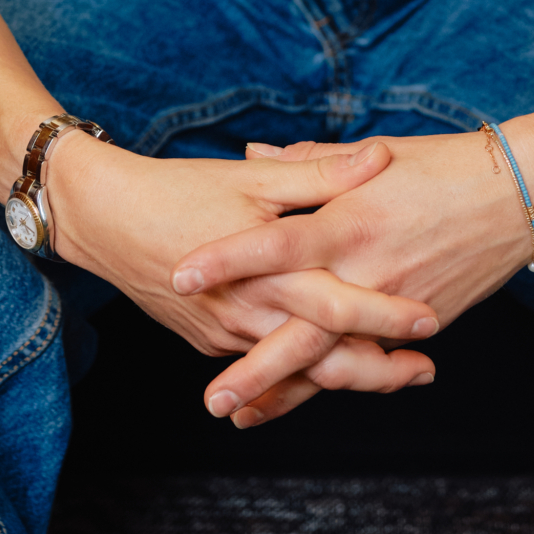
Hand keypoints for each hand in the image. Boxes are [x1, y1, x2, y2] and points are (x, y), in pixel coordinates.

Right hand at [45, 133, 442, 403]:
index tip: (431, 321)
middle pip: (324, 359)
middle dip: (379, 371)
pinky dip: (299, 374)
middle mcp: (249, 312)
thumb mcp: (251, 178)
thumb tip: (379, 157)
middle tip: (427, 372)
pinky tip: (327, 370)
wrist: (102, 218)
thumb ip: (319, 174)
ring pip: (294, 370)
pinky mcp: (209, 338)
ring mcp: (227, 333)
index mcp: (267, 270)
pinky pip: (262, 364)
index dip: (387, 317)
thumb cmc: (179, 189)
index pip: (339, 306)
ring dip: (344, 376)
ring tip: (394, 374)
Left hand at [168, 123, 533, 425]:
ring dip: (287, 391)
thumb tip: (253, 153)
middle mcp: (368, 269)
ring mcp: (396, 304)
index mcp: (350, 218)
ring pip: (335, 360)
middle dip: (256, 368)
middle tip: (211, 399)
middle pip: (303, 328)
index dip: (227, 259)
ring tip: (241, 416)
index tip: (180, 274)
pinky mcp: (420, 324)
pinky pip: (370, 360)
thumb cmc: (443, 163)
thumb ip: (308, 163)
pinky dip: (334, 382)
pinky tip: (298, 399)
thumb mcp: (373, 152)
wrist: (521, 194)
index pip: (276, 242)